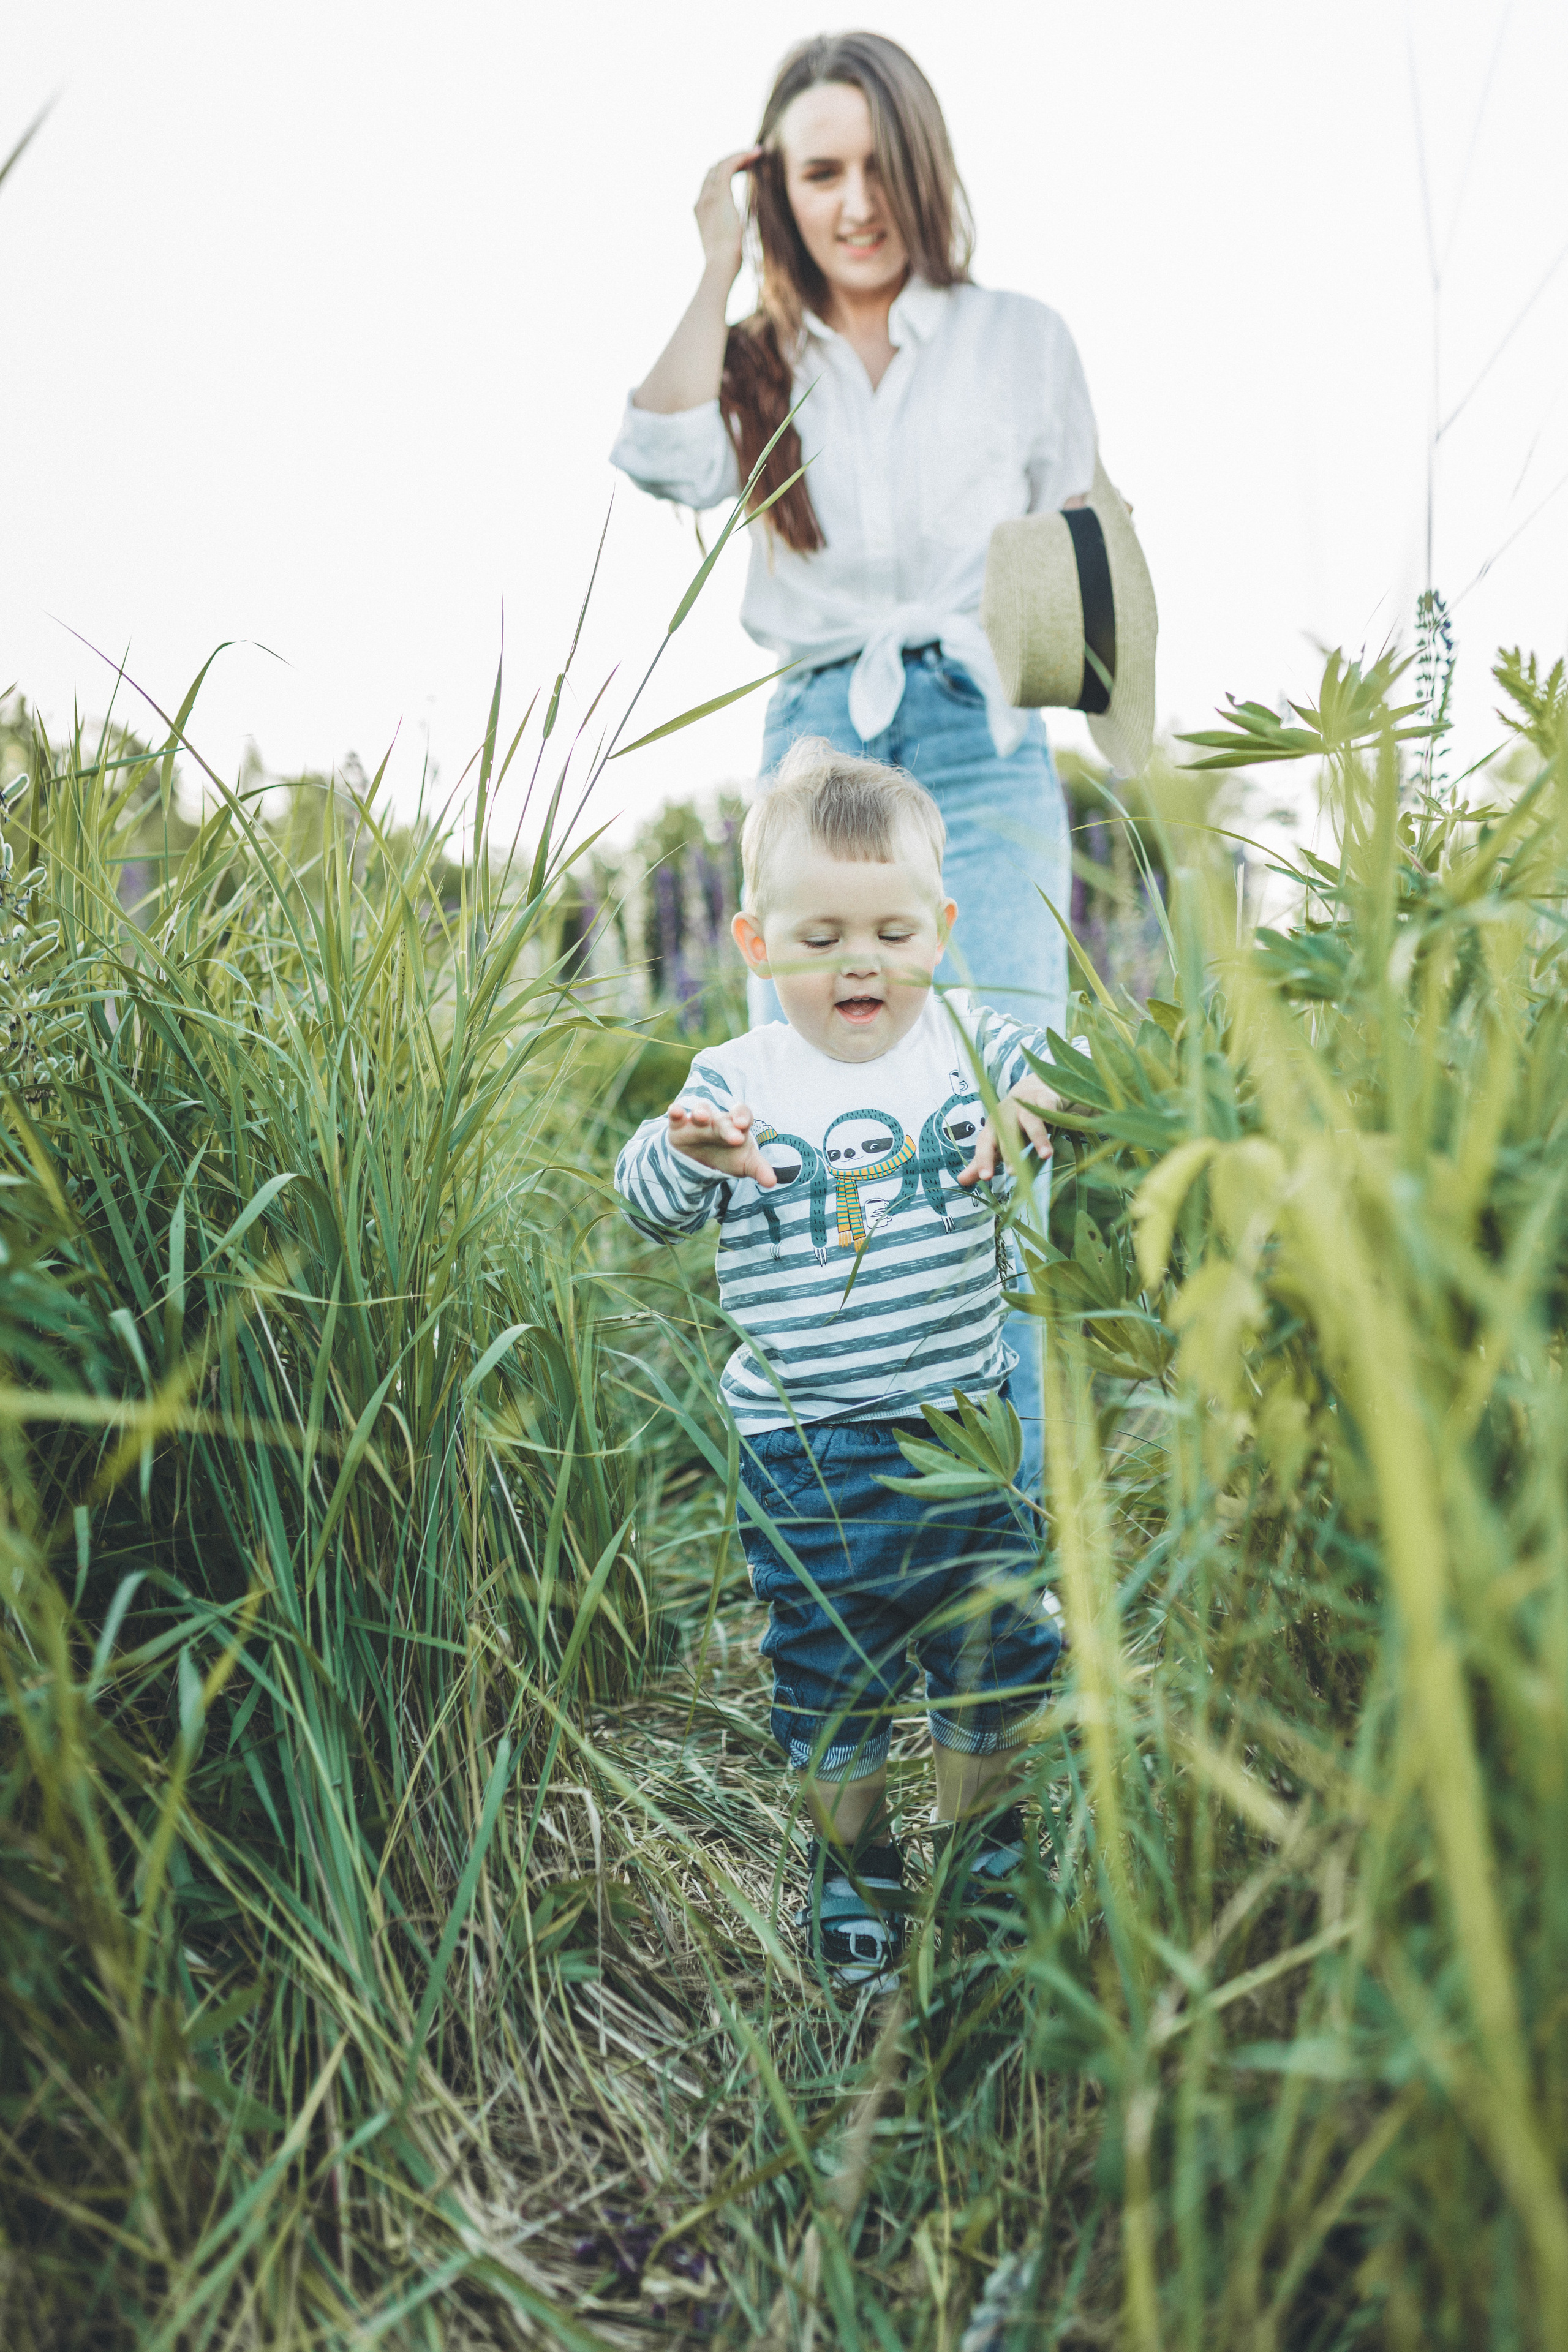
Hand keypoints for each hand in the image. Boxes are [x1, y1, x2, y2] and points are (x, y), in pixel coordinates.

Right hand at [668, 1097, 776, 1185]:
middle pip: (723, 1120)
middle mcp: (718, 1121)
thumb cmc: (728, 1157)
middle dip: (727, 1127)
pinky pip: (677, 1116)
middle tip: (734, 1137)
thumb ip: (759, 1170)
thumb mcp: (745, 1164)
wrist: (702, 1162)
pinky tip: (675, 1110)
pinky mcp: (679, 1126)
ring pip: (700, 1111)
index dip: (742, 1117)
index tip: (743, 1125)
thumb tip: (772, 1183)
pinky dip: (676, 1112)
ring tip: (701, 1117)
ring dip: (701, 1112)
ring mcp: (698, 1122)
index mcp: (736, 1126)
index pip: (742, 1115)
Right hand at [694, 149, 761, 280]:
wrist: (720, 267)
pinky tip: (755, 154)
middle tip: (752, 158)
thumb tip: (746, 232)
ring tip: (757, 153)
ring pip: (721, 164)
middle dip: (732, 161)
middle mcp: (702, 201)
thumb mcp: (730, 244)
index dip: (726, 172)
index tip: (744, 169)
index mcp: (701, 212)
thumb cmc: (728, 264)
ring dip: (739, 156)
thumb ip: (734, 232)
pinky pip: (729, 165)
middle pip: (713, 170)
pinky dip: (742, 156)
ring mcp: (709, 197)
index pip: (711, 183)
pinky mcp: (719, 195)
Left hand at [955, 1074, 1061, 1187]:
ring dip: (1038, 1137)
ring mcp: (1024, 1105)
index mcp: (992, 1127)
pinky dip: (1051, 1116)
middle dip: (1009, 1152)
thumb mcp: (997, 1141)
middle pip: (1006, 1133)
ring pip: (1030, 1121)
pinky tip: (1057, 1127)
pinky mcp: (1043, 1098)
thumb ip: (982, 1161)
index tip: (985, 1177)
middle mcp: (1005, 1114)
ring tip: (1046, 1155)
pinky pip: (1047, 1106)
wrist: (1032, 1092)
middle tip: (1014, 1173)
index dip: (984, 1160)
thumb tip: (961, 1181)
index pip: (985, 1144)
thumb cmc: (1013, 1123)